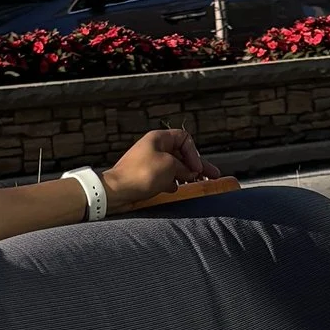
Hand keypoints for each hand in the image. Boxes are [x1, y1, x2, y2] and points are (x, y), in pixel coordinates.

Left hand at [101, 127, 225, 211]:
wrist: (117, 191)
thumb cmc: (142, 174)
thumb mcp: (170, 166)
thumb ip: (185, 167)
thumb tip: (191, 172)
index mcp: (159, 138)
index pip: (184, 139)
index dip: (194, 153)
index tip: (195, 168)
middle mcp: (154, 148)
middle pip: (181, 154)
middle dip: (197, 166)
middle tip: (213, 176)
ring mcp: (149, 162)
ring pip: (174, 167)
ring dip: (186, 175)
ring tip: (198, 184)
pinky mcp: (145, 176)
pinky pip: (164, 177)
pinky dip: (172, 182)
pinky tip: (176, 189)